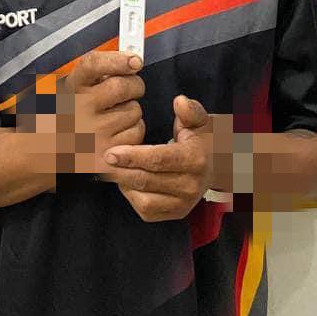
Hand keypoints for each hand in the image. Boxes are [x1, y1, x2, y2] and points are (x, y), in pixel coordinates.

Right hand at [55, 50, 145, 174]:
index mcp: (70, 88)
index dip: (117, 60)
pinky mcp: (103, 154)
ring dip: (132, 112)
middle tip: (130, 89)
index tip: (135, 61)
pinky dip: (133, 133)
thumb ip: (94, 75)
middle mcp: (78, 110)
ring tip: (117, 116)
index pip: (93, 65)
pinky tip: (119, 133)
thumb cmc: (63, 118)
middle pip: (122, 86)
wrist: (43, 155)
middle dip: (133, 86)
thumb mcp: (69, 90)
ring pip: (133, 111)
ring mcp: (92, 134)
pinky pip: (135, 135)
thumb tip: (130, 61)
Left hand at [103, 95, 213, 221]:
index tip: (110, 152)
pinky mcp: (175, 214)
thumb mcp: (198, 120)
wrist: (213, 166)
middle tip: (103, 160)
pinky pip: (146, 211)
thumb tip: (179, 101)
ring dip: (124, 185)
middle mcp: (191, 186)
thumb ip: (189, 110)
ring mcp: (183, 204)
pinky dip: (131, 197)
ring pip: (144, 200)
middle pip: (147, 180)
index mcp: (195, 160)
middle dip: (121, 170)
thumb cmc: (198, 138)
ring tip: (114, 169)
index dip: (132, 156)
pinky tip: (126, 181)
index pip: (158, 159)